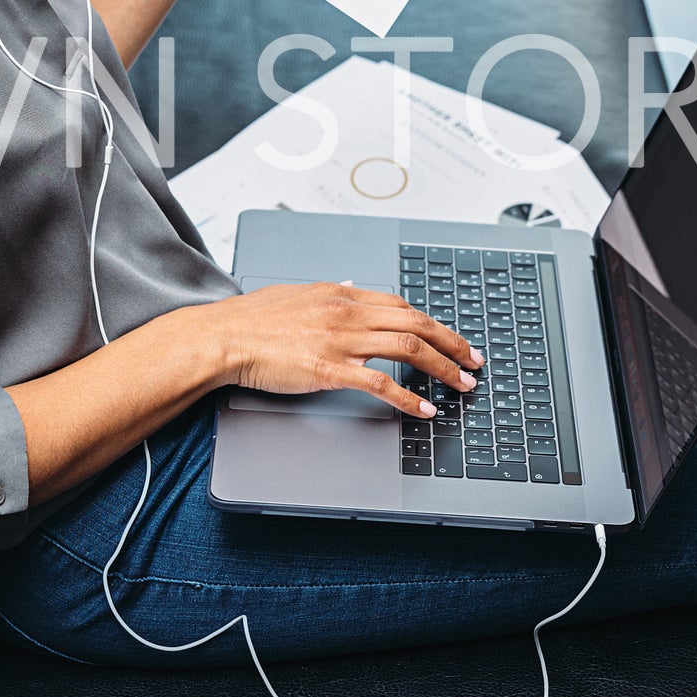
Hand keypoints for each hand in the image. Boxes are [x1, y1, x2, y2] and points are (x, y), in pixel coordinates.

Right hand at [197, 283, 482, 419]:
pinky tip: (424, 409)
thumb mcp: (297, 293)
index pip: (401, 305)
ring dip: (442, 367)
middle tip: (473, 361)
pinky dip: (409, 397)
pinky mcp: (329, 369)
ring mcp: (340, 340)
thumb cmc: (252, 320)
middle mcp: (347, 312)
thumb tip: (354, 286)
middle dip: (451, 343)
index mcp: (341, 294)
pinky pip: (380, 383)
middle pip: (415, 322)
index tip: (451, 338)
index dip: (434, 323)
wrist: (223, 337)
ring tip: (461, 384)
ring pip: (408, 347)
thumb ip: (331, 292)